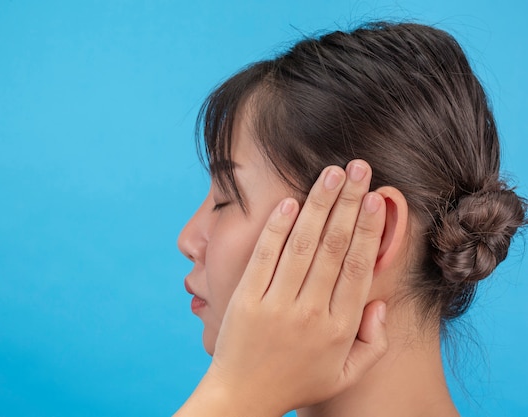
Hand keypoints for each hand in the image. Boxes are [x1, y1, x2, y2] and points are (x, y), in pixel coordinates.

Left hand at [175, 160, 387, 416]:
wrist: (242, 397)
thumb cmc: (297, 381)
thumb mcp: (345, 373)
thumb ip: (373, 342)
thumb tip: (381, 303)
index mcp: (339, 327)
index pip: (358, 268)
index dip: (369, 230)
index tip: (378, 199)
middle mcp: (310, 312)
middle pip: (334, 247)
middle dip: (349, 203)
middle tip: (359, 169)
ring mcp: (276, 304)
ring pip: (302, 245)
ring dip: (318, 205)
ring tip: (331, 173)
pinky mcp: (246, 300)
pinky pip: (264, 257)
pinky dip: (277, 228)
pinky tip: (289, 201)